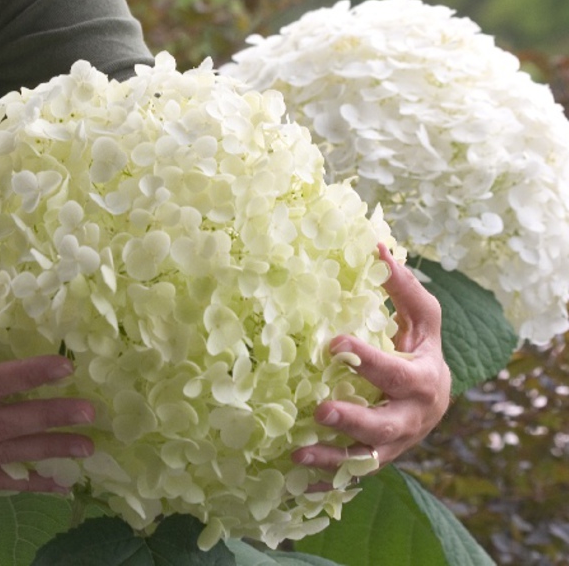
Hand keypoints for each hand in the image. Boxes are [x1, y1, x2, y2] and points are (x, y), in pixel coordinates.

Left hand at [292, 244, 450, 470]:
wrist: (434, 402)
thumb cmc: (420, 352)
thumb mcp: (422, 321)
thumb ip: (402, 288)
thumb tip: (375, 243)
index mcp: (422, 381)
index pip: (396, 373)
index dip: (368, 360)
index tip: (334, 343)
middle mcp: (410, 420)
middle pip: (384, 427)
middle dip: (353, 420)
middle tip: (319, 411)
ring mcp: (393, 447)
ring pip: (364, 460)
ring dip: (332, 460)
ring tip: (297, 456)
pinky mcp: (375, 461)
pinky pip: (351, 479)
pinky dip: (327, 484)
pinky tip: (296, 486)